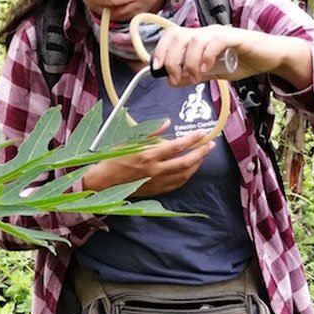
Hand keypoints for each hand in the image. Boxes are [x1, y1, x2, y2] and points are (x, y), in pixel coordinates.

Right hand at [82, 125, 215, 196]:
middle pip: (185, 161)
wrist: (104, 182)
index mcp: (148, 155)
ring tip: (202, 155)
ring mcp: (157, 182)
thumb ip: (150, 131)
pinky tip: (190, 169)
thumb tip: (167, 123)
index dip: (191, 139)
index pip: (176, 146)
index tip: (201, 133)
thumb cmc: (114, 158)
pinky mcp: (156, 190)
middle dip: (201, 152)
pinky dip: (186, 176)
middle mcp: (155, 170)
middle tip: (210, 144)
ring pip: (184, 174)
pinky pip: (177, 184)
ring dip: (196, 164)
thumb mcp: (129, 140)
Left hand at [151, 25, 312, 89]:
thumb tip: (171, 81)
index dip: (160, 50)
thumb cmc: (242, 62)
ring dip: (188, 61)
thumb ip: (193, 76)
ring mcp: (220, 33)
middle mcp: (206, 32)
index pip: (171, 35)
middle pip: (178, 36)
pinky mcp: (235, 37)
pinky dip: (206, 55)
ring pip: (194, 39)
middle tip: (176, 78)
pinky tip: (206, 70)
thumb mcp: (213, 73)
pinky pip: (215, 41)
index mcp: (198, 38)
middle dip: (171, 59)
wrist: (271, 57)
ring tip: (194, 78)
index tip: (158, 69)